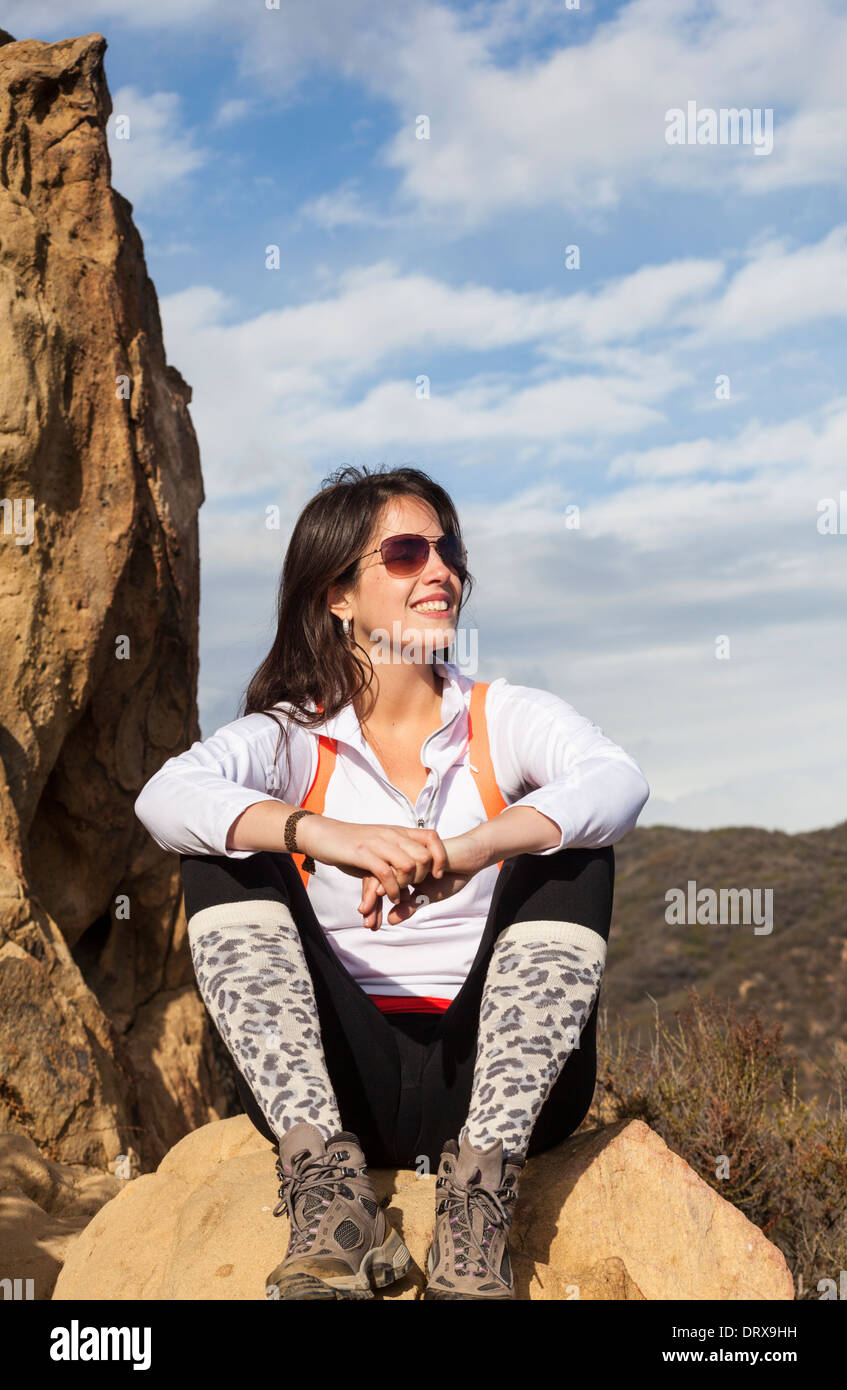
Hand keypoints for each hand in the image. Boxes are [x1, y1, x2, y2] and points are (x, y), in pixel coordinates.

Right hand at [297, 817, 447, 925]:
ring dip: (407, 885)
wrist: (322, 835)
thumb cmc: (352, 845)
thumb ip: (395, 861)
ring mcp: (378, 843)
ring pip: (408, 865)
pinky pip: (386, 874)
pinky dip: (392, 890)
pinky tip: (390, 898)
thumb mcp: (379, 848)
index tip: (436, 874)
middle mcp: (392, 835)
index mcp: (398, 832)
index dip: (440, 857)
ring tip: (400, 895)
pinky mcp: (363, 854)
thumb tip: (411, 884)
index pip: (432, 837)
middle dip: (423, 877)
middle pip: (424, 855)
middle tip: (413, 889)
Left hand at [356, 831, 488, 928]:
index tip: (368, 923)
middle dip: (373, 901)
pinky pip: (410, 861)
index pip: (378, 885)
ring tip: (395, 904)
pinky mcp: (423, 845)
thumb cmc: (450, 875)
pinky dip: (409, 877)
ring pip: (392, 870)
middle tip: (369, 921)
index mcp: (398, 870)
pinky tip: (409, 889)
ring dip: (393, 888)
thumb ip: (409, 906)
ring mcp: (410, 850)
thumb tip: (390, 920)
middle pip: (378, 877)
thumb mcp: (427, 896)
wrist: (470, 857)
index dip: (373, 904)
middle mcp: (400, 858)